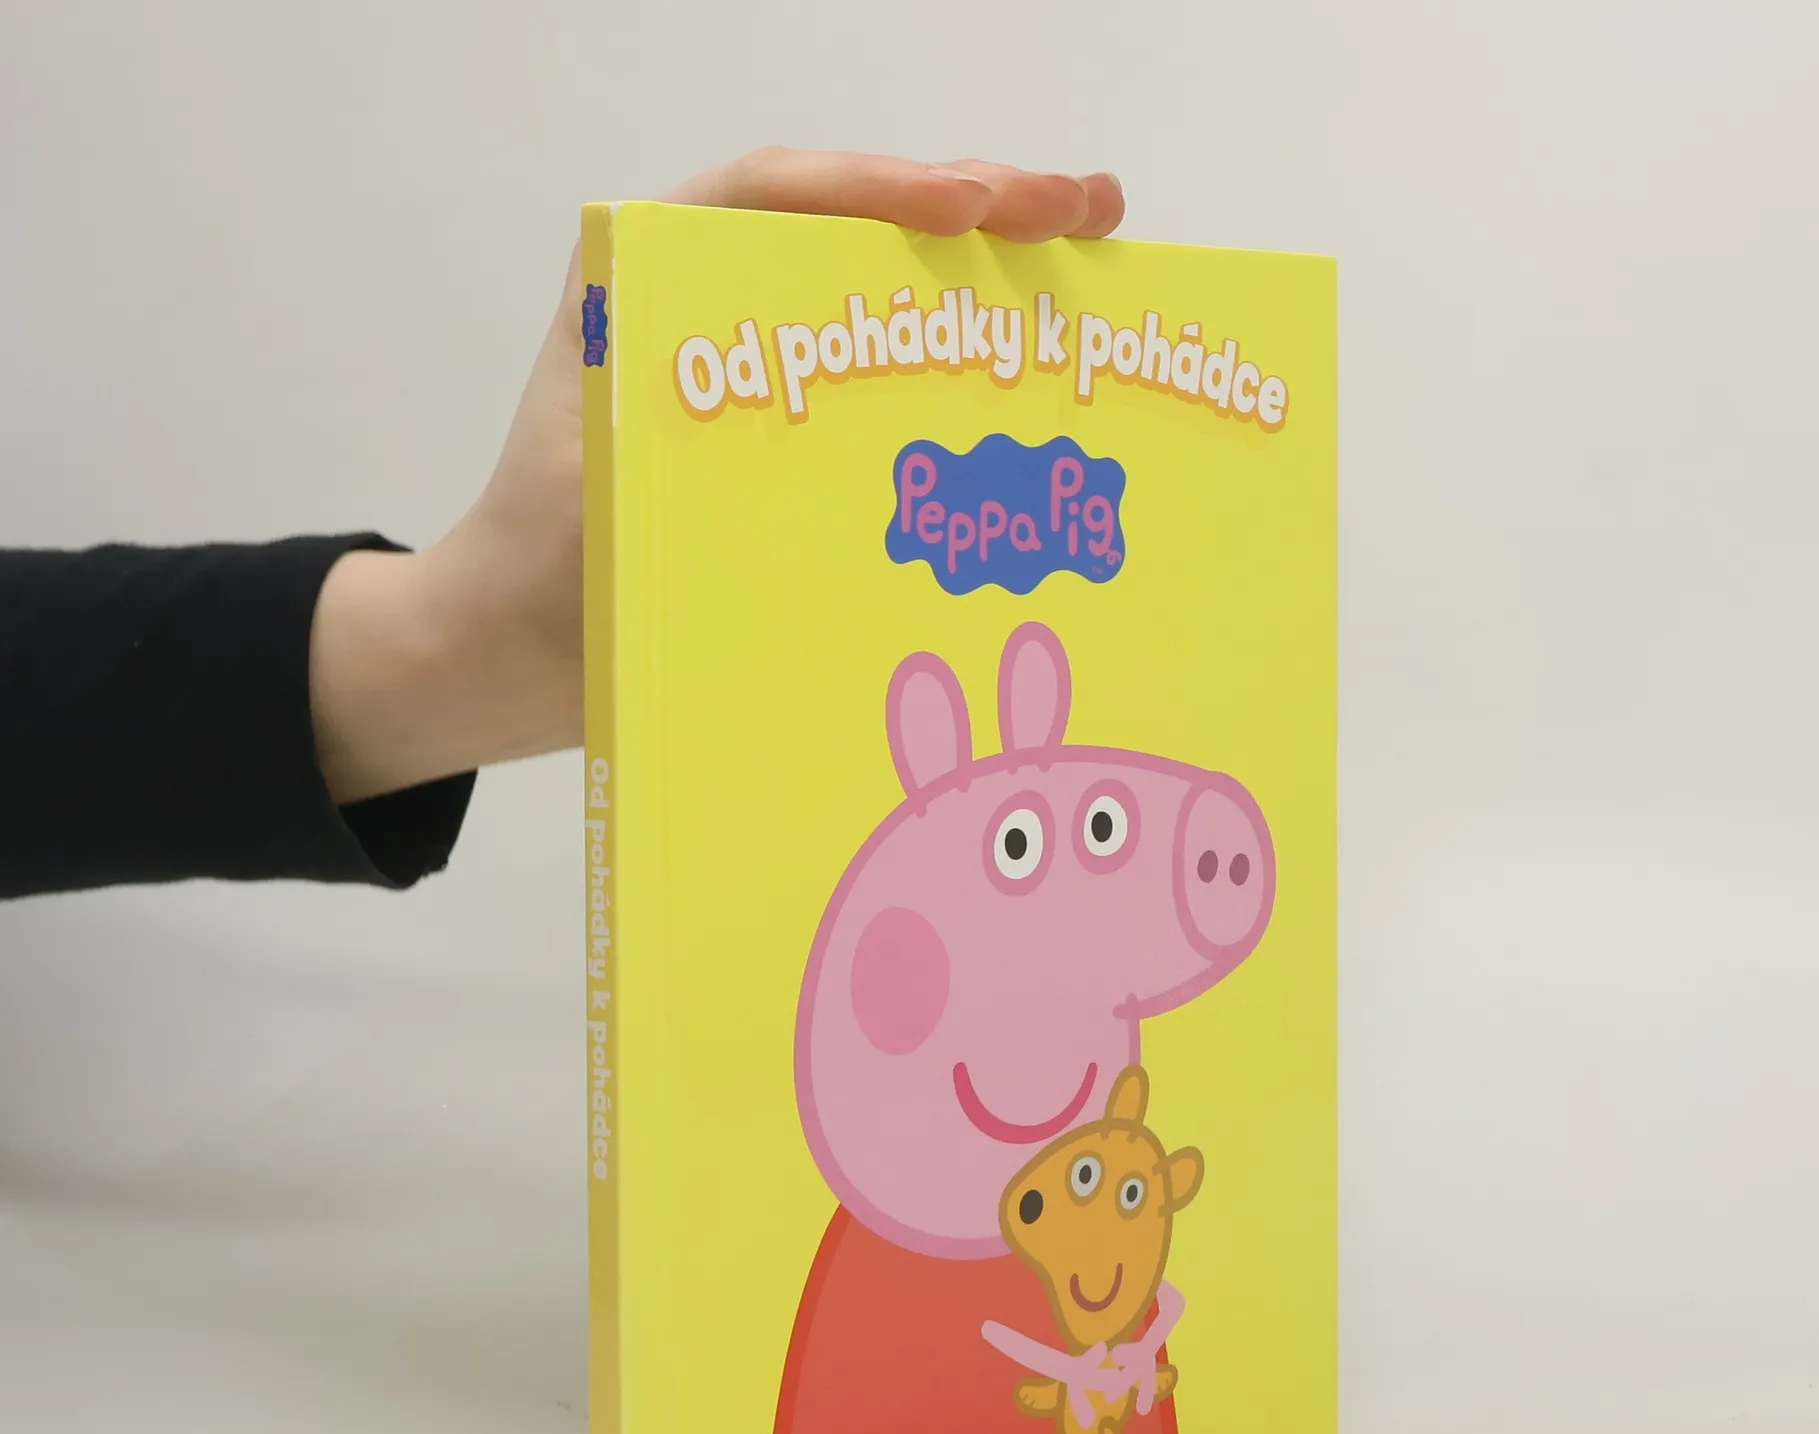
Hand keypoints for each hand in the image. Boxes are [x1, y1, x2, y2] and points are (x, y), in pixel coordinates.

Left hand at [311, 150, 1125, 805]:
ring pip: (884, 286)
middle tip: (1091, 209)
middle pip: (853, 224)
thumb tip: (823, 441)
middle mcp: (712, 300)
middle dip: (980, 204)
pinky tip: (1040, 364)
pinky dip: (963, 360)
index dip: (883, 190)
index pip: (777, 196)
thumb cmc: (541, 568)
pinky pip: (886, 373)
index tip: (977, 208)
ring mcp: (763, 365)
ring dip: (990, 265)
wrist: (513, 648)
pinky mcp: (793, 426)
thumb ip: (678, 436)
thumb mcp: (597, 483)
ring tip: (1094, 246)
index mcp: (652, 280)